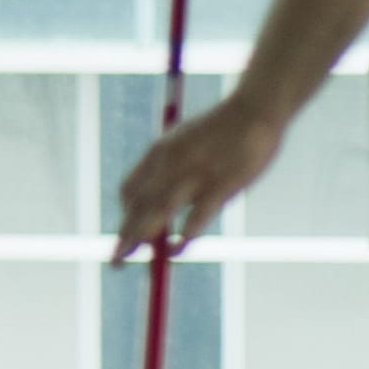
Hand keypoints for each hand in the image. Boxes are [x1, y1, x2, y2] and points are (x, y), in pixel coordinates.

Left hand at [114, 95, 284, 255]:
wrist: (254, 107)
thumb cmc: (222, 128)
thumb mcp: (186, 141)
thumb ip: (171, 166)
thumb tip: (161, 198)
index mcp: (159, 152)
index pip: (130, 190)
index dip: (126, 215)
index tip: (128, 234)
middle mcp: (169, 164)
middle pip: (138, 206)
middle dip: (124, 236)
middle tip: (114, 262)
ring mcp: (194, 174)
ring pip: (159, 211)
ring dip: (143, 238)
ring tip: (132, 260)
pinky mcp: (220, 184)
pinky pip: (196, 216)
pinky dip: (184, 237)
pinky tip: (176, 251)